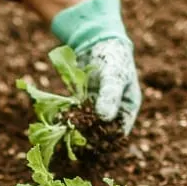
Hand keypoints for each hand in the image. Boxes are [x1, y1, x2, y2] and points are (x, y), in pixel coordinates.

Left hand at [51, 0, 141, 135]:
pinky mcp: (83, 102)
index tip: (92, 146)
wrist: (97, 39)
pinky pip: (77, 115)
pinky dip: (69, 119)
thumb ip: (110, 95)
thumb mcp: (114, 75)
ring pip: (88, 126)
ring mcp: (97, 108)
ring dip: (77, 131)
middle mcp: (113, 111)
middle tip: (74, 145)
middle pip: (102, 132)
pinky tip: (59, 124)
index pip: (119, 132)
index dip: (107, 141)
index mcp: (128, 108)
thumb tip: (104, 117)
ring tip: (65, 138)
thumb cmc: (113, 56)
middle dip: (89, 139)